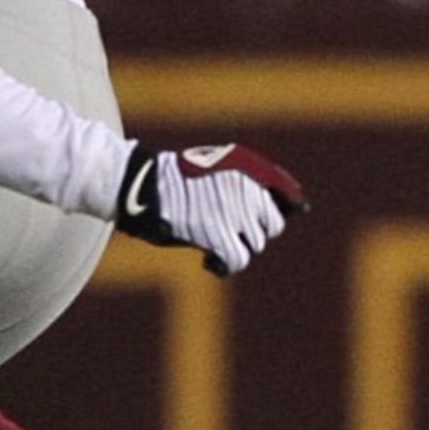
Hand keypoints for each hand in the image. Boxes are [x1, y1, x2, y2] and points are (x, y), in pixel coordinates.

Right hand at [114, 141, 307, 274]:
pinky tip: (210, 260)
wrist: (144, 183)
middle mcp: (248, 189)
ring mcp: (234, 212)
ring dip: (236, 246)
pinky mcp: (216, 233)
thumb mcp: (218, 164)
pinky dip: (226, 265)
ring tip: (214, 241)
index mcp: (251, 168)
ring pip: (254, 245)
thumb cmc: (177, 177)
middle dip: (252, 232)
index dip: (267, 216)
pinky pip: (238, 260)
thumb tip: (285, 204)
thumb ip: (246, 181)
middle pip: (271, 227)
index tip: (258, 224)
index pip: (283, 200)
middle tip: (228, 231)